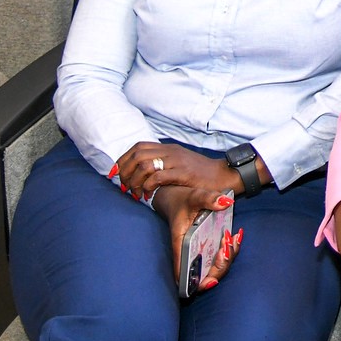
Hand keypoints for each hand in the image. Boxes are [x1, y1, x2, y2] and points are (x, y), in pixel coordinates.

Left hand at [112, 141, 236, 198]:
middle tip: (124, 186)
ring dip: (134, 181)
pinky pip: (157, 176)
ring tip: (136, 193)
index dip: (123, 159)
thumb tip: (140, 173)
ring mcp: (177, 161)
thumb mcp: (179, 163)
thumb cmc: (200, 174)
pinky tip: (148, 194)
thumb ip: (162, 164)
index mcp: (168, 148)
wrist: (223, 175)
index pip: (138, 147)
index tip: (117, 174)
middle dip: (125, 172)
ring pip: (144, 165)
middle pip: (137, 155)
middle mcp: (170, 151)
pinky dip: (147, 186)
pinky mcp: (183, 173)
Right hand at [153, 186, 240, 293]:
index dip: (198, 282)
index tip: (212, 280)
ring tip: (232, 239)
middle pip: (204, 274)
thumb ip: (208, 198)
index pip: (185, 272)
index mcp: (180, 244)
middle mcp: (188, 251)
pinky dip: (229, 250)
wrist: (174, 195)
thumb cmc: (181, 198)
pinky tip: (234, 237)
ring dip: (227, 258)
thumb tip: (226, 202)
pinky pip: (217, 255)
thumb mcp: (194, 196)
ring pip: (213, 266)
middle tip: (227, 247)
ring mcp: (197, 249)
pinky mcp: (205, 244)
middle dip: (220, 267)